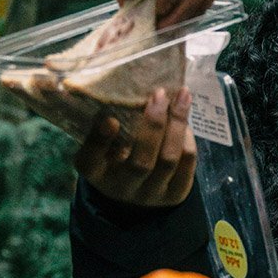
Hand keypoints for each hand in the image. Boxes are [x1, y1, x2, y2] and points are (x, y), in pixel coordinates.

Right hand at [75, 86, 196, 207]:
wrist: (136, 190)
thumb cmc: (115, 154)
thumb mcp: (102, 142)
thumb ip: (105, 121)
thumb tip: (120, 82)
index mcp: (95, 173)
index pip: (90, 160)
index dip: (99, 141)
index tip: (109, 119)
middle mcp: (122, 188)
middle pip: (141, 163)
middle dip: (153, 126)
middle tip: (159, 94)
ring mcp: (151, 194)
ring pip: (168, 160)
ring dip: (177, 124)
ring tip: (182, 96)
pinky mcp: (176, 193)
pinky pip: (186, 162)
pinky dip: (187, 137)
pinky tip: (185, 117)